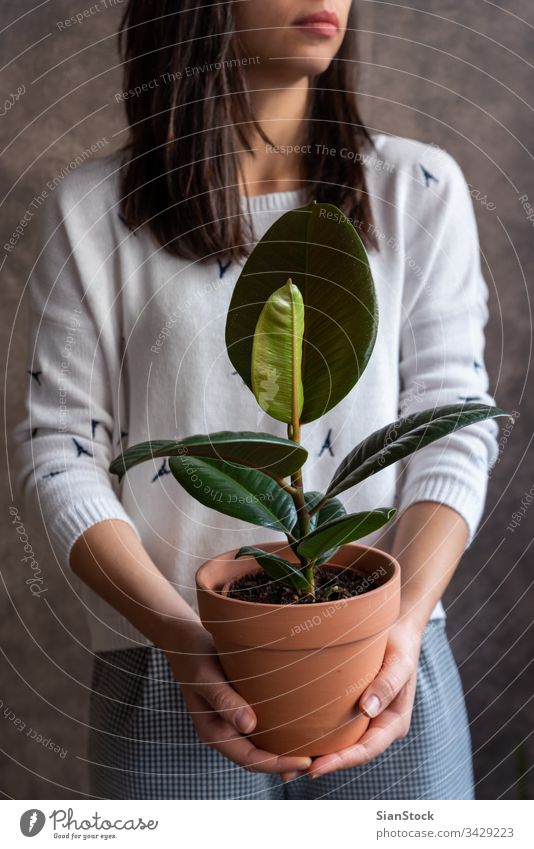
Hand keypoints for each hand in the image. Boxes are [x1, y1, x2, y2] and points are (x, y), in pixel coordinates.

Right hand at [164, 622, 311, 777]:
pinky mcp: (240, 707)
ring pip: (260, 744)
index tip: (305, 760)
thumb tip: (249, 726)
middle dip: (286, 763)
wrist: (186, 639)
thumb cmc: (195, 655)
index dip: (277, 764)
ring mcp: (232, 721)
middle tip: (320, 759)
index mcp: (213, 732)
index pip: (249, 759)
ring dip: (284, 749)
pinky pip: (262, 725)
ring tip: (315, 747)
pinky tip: (299, 723)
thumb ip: (224, 700)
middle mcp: (224, 731)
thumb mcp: (206, 676)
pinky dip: (280, 729)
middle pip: (258, 758)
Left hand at [304, 618, 423, 779]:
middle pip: (350, 753)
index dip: (341, 761)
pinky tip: (292, 736)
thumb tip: (369, 709)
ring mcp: (365, 719)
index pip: (366, 749)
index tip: (316, 768)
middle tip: (290, 772)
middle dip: (323, 764)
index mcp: (394, 722)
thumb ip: (387, 684)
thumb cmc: (400, 644)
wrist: (396, 629)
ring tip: (284, 764)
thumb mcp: (399, 662)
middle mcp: (378, 725)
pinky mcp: (352, 708)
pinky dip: (317, 733)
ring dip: (316, 753)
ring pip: (341, 742)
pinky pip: (335, 726)